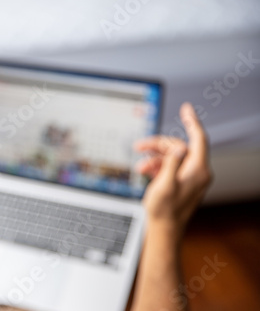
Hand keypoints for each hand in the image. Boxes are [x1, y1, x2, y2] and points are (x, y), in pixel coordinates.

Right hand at [134, 103, 212, 232]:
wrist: (163, 230)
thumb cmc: (163, 211)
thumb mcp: (164, 184)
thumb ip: (172, 163)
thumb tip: (178, 146)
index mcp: (197, 170)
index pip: (199, 138)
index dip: (192, 121)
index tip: (186, 108)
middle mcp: (196, 172)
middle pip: (179, 146)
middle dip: (158, 145)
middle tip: (140, 146)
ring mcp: (189, 177)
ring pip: (172, 156)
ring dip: (155, 157)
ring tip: (140, 165)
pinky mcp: (181, 182)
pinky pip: (170, 166)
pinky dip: (157, 165)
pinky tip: (145, 170)